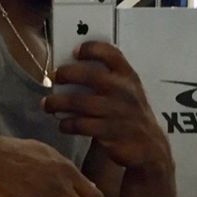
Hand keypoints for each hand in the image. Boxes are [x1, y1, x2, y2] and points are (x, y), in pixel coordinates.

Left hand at [43, 41, 172, 172]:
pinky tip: (63, 124)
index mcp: (129, 77)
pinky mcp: (108, 133)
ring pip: (79, 102)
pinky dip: (67, 124)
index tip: (75, 51)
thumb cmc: (131, 114)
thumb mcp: (129, 91)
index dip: (91, 49)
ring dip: (57, 102)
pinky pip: (80, 125)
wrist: (149, 147)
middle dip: (66, 74)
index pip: (111, 54)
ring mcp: (116, 112)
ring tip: (47, 104)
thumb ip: (109, 79)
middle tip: (54, 77)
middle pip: (90, 75)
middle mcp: (123, 92)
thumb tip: (72, 71)